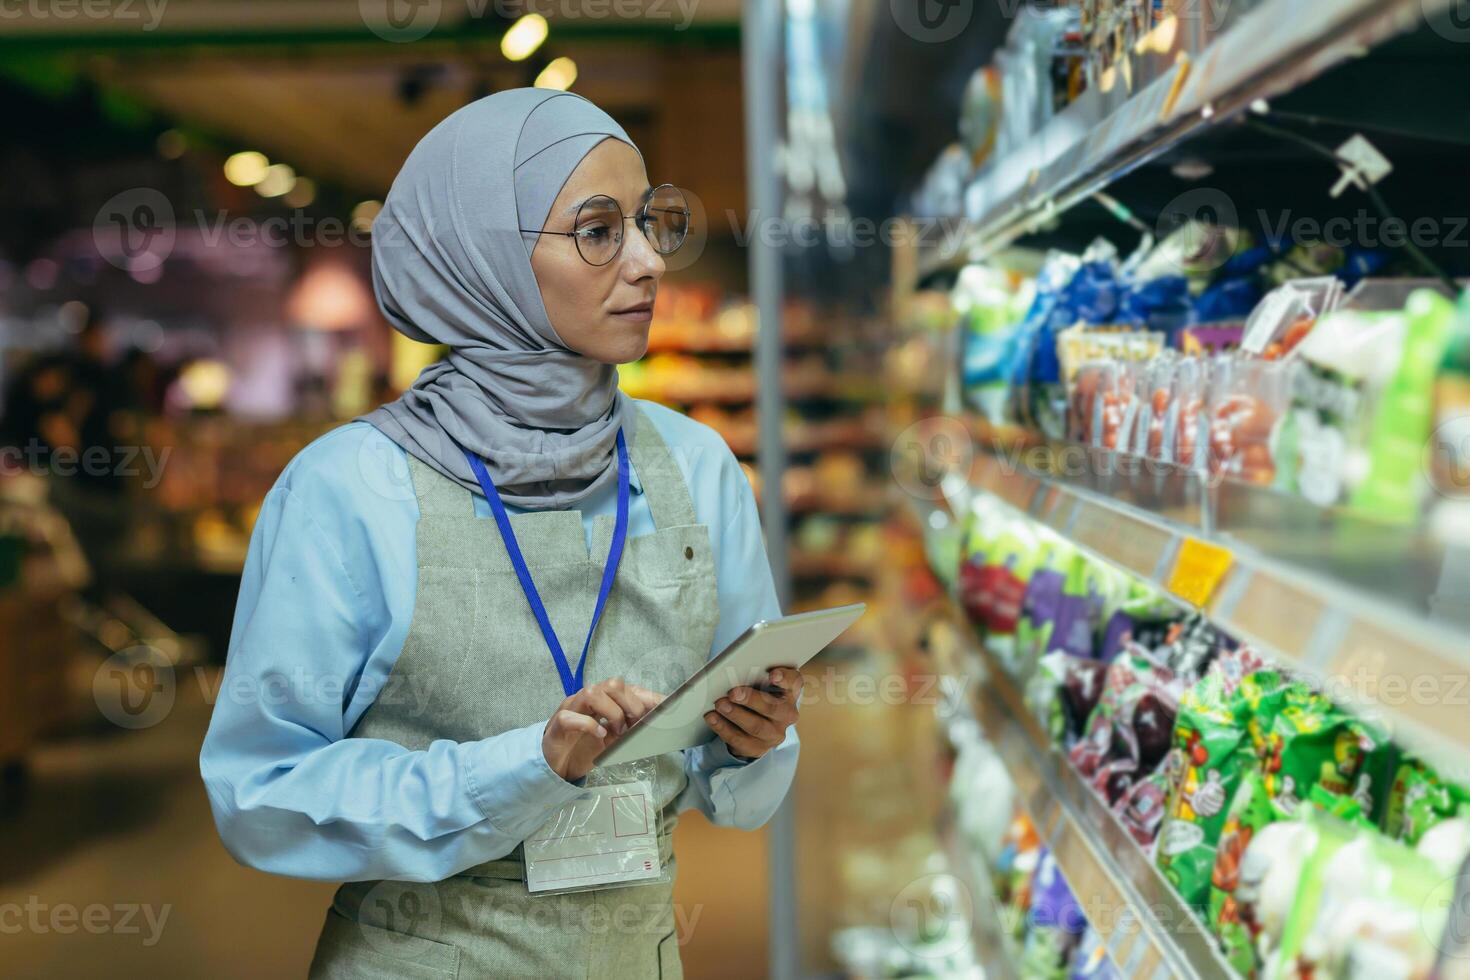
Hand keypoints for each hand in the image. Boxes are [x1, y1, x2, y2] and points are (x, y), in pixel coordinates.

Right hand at [542, 677, 662, 782]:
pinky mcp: (557, 726)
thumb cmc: (585, 749)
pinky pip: (569, 716)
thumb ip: (628, 731)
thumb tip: (654, 727)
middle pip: (612, 684)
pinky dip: (588, 725)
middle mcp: (587, 699)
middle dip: (631, 704)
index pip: (628, 689)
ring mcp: (571, 709)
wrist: (555, 765)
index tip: (668, 706)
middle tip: (636, 726)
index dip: (648, 696)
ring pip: (591, 693)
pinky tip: (600, 736)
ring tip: (618, 731)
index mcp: (603, 700)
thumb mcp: (613, 741)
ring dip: (612, 712)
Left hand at [704, 667, 801, 761]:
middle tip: (733, 693)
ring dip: (735, 714)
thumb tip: (734, 670)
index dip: (784, 678)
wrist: (756, 725)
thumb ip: (753, 675)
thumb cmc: (758, 695)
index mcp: (790, 692)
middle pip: (772, 708)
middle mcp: (787, 714)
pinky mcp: (758, 748)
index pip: (794, 682)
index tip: (772, 675)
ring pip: (756, 726)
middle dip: (751, 700)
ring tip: (719, 704)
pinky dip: (723, 728)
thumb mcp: (760, 683)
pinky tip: (712, 718)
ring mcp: (774, 734)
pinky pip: (739, 740)